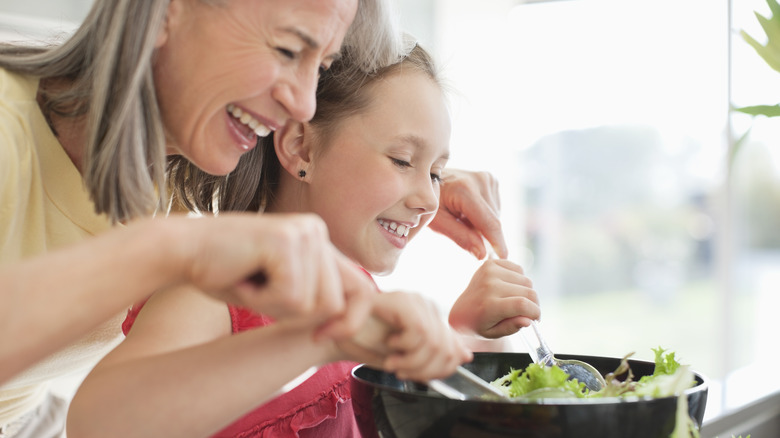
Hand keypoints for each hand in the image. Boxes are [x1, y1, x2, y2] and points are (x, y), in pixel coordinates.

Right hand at [172, 212, 374, 327]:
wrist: (181, 251)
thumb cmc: (225, 273)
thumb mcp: (279, 288)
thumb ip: (312, 296)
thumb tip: (346, 322)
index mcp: (319, 239)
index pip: (360, 288)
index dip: (349, 321)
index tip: (319, 338)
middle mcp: (317, 230)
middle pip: (334, 303)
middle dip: (296, 316)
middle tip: (258, 294)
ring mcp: (305, 232)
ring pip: (313, 304)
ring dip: (275, 308)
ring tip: (249, 282)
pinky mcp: (287, 241)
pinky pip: (291, 297)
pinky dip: (261, 301)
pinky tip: (242, 278)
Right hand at [337, 292, 472, 381]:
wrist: (333, 333)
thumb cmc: (366, 342)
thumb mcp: (404, 356)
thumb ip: (434, 355)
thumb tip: (466, 355)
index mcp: (430, 317)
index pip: (454, 348)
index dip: (440, 370)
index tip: (416, 376)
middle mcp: (426, 305)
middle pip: (447, 349)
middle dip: (424, 370)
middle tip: (401, 371)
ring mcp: (416, 300)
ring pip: (435, 343)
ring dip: (412, 362)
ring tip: (394, 362)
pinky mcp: (403, 301)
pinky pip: (420, 333)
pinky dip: (404, 349)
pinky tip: (391, 346)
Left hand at [430, 169, 506, 258]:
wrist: (426, 180)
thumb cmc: (429, 203)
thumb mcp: (437, 223)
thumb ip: (460, 237)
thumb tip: (483, 254)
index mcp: (465, 190)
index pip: (489, 222)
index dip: (498, 242)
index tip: (505, 258)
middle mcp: (481, 180)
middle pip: (493, 221)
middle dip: (483, 234)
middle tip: (460, 230)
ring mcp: (487, 178)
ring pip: (495, 216)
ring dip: (482, 224)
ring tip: (460, 217)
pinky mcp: (491, 179)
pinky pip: (494, 208)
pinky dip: (483, 215)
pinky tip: (466, 210)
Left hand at [449, 259, 539, 338]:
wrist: (461, 312)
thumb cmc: (479, 325)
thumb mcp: (494, 333)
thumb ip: (512, 327)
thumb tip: (528, 320)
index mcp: (489, 305)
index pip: (522, 304)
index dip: (535, 312)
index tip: (536, 319)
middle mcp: (489, 286)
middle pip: (528, 292)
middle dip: (533, 304)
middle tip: (528, 312)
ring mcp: (489, 272)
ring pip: (526, 280)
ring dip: (526, 292)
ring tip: (516, 300)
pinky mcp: (490, 264)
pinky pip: (518, 269)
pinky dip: (519, 279)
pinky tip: (510, 288)